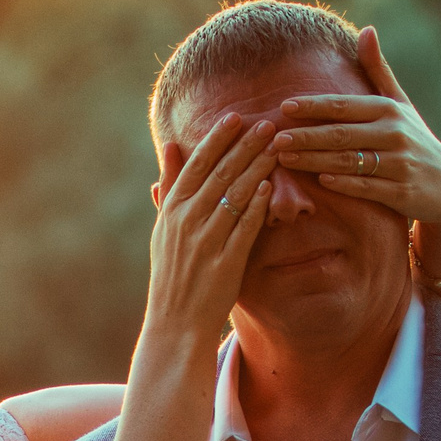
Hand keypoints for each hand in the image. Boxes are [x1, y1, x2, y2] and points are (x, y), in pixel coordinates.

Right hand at [143, 112, 275, 345]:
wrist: (175, 324)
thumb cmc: (172, 274)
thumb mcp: (163, 227)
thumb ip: (170, 186)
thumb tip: (173, 145)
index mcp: (171, 211)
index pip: (195, 165)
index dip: (216, 139)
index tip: (235, 116)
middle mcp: (186, 222)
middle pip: (219, 174)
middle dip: (245, 146)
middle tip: (267, 122)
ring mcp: (205, 242)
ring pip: (234, 195)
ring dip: (256, 167)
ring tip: (277, 146)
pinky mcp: (224, 263)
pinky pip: (242, 228)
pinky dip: (255, 205)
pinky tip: (270, 187)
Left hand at [270, 26, 440, 276]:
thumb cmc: (414, 140)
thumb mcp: (399, 104)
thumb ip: (378, 70)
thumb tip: (367, 29)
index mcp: (388, 110)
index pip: (344, 105)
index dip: (314, 105)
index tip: (284, 106)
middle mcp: (395, 133)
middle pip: (341, 134)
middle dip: (306, 135)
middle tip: (275, 137)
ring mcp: (399, 164)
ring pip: (350, 161)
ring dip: (315, 160)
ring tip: (284, 158)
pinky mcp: (402, 192)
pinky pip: (369, 188)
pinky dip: (345, 184)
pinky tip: (321, 182)